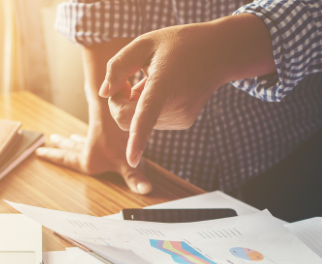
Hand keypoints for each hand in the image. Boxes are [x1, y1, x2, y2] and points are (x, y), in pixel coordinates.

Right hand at [35, 118, 151, 194]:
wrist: (117, 109)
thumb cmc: (118, 138)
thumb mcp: (127, 163)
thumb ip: (135, 178)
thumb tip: (146, 191)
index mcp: (88, 160)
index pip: (67, 160)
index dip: (54, 157)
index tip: (39, 151)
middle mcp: (89, 148)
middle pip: (72, 147)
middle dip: (62, 146)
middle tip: (52, 140)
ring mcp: (97, 135)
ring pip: (82, 138)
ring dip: (75, 139)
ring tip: (68, 136)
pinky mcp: (104, 123)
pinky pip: (94, 130)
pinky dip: (91, 132)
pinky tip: (96, 130)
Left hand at [100, 14, 273, 165]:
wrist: (217, 52)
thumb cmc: (178, 44)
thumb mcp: (144, 43)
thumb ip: (118, 66)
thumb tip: (103, 93)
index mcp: (164, 84)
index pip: (147, 115)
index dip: (138, 140)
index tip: (132, 162)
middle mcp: (175, 106)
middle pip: (129, 120)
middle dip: (118, 104)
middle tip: (125, 81)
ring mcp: (181, 118)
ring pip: (139, 122)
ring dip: (134, 104)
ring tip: (151, 80)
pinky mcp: (183, 122)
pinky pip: (152, 121)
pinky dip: (147, 108)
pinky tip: (163, 89)